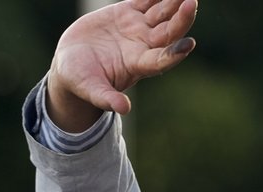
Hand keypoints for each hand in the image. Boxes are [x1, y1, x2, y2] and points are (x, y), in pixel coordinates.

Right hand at [46, 0, 198, 130]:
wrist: (71, 62)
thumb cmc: (81, 81)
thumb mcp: (91, 90)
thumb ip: (106, 98)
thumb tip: (123, 109)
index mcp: (138, 65)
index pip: (162, 60)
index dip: (175, 53)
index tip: (190, 44)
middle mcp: (143, 45)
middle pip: (169, 32)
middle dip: (181, 19)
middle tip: (191, 2)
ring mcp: (138, 27)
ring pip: (161, 12)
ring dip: (173, 0)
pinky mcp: (128, 12)